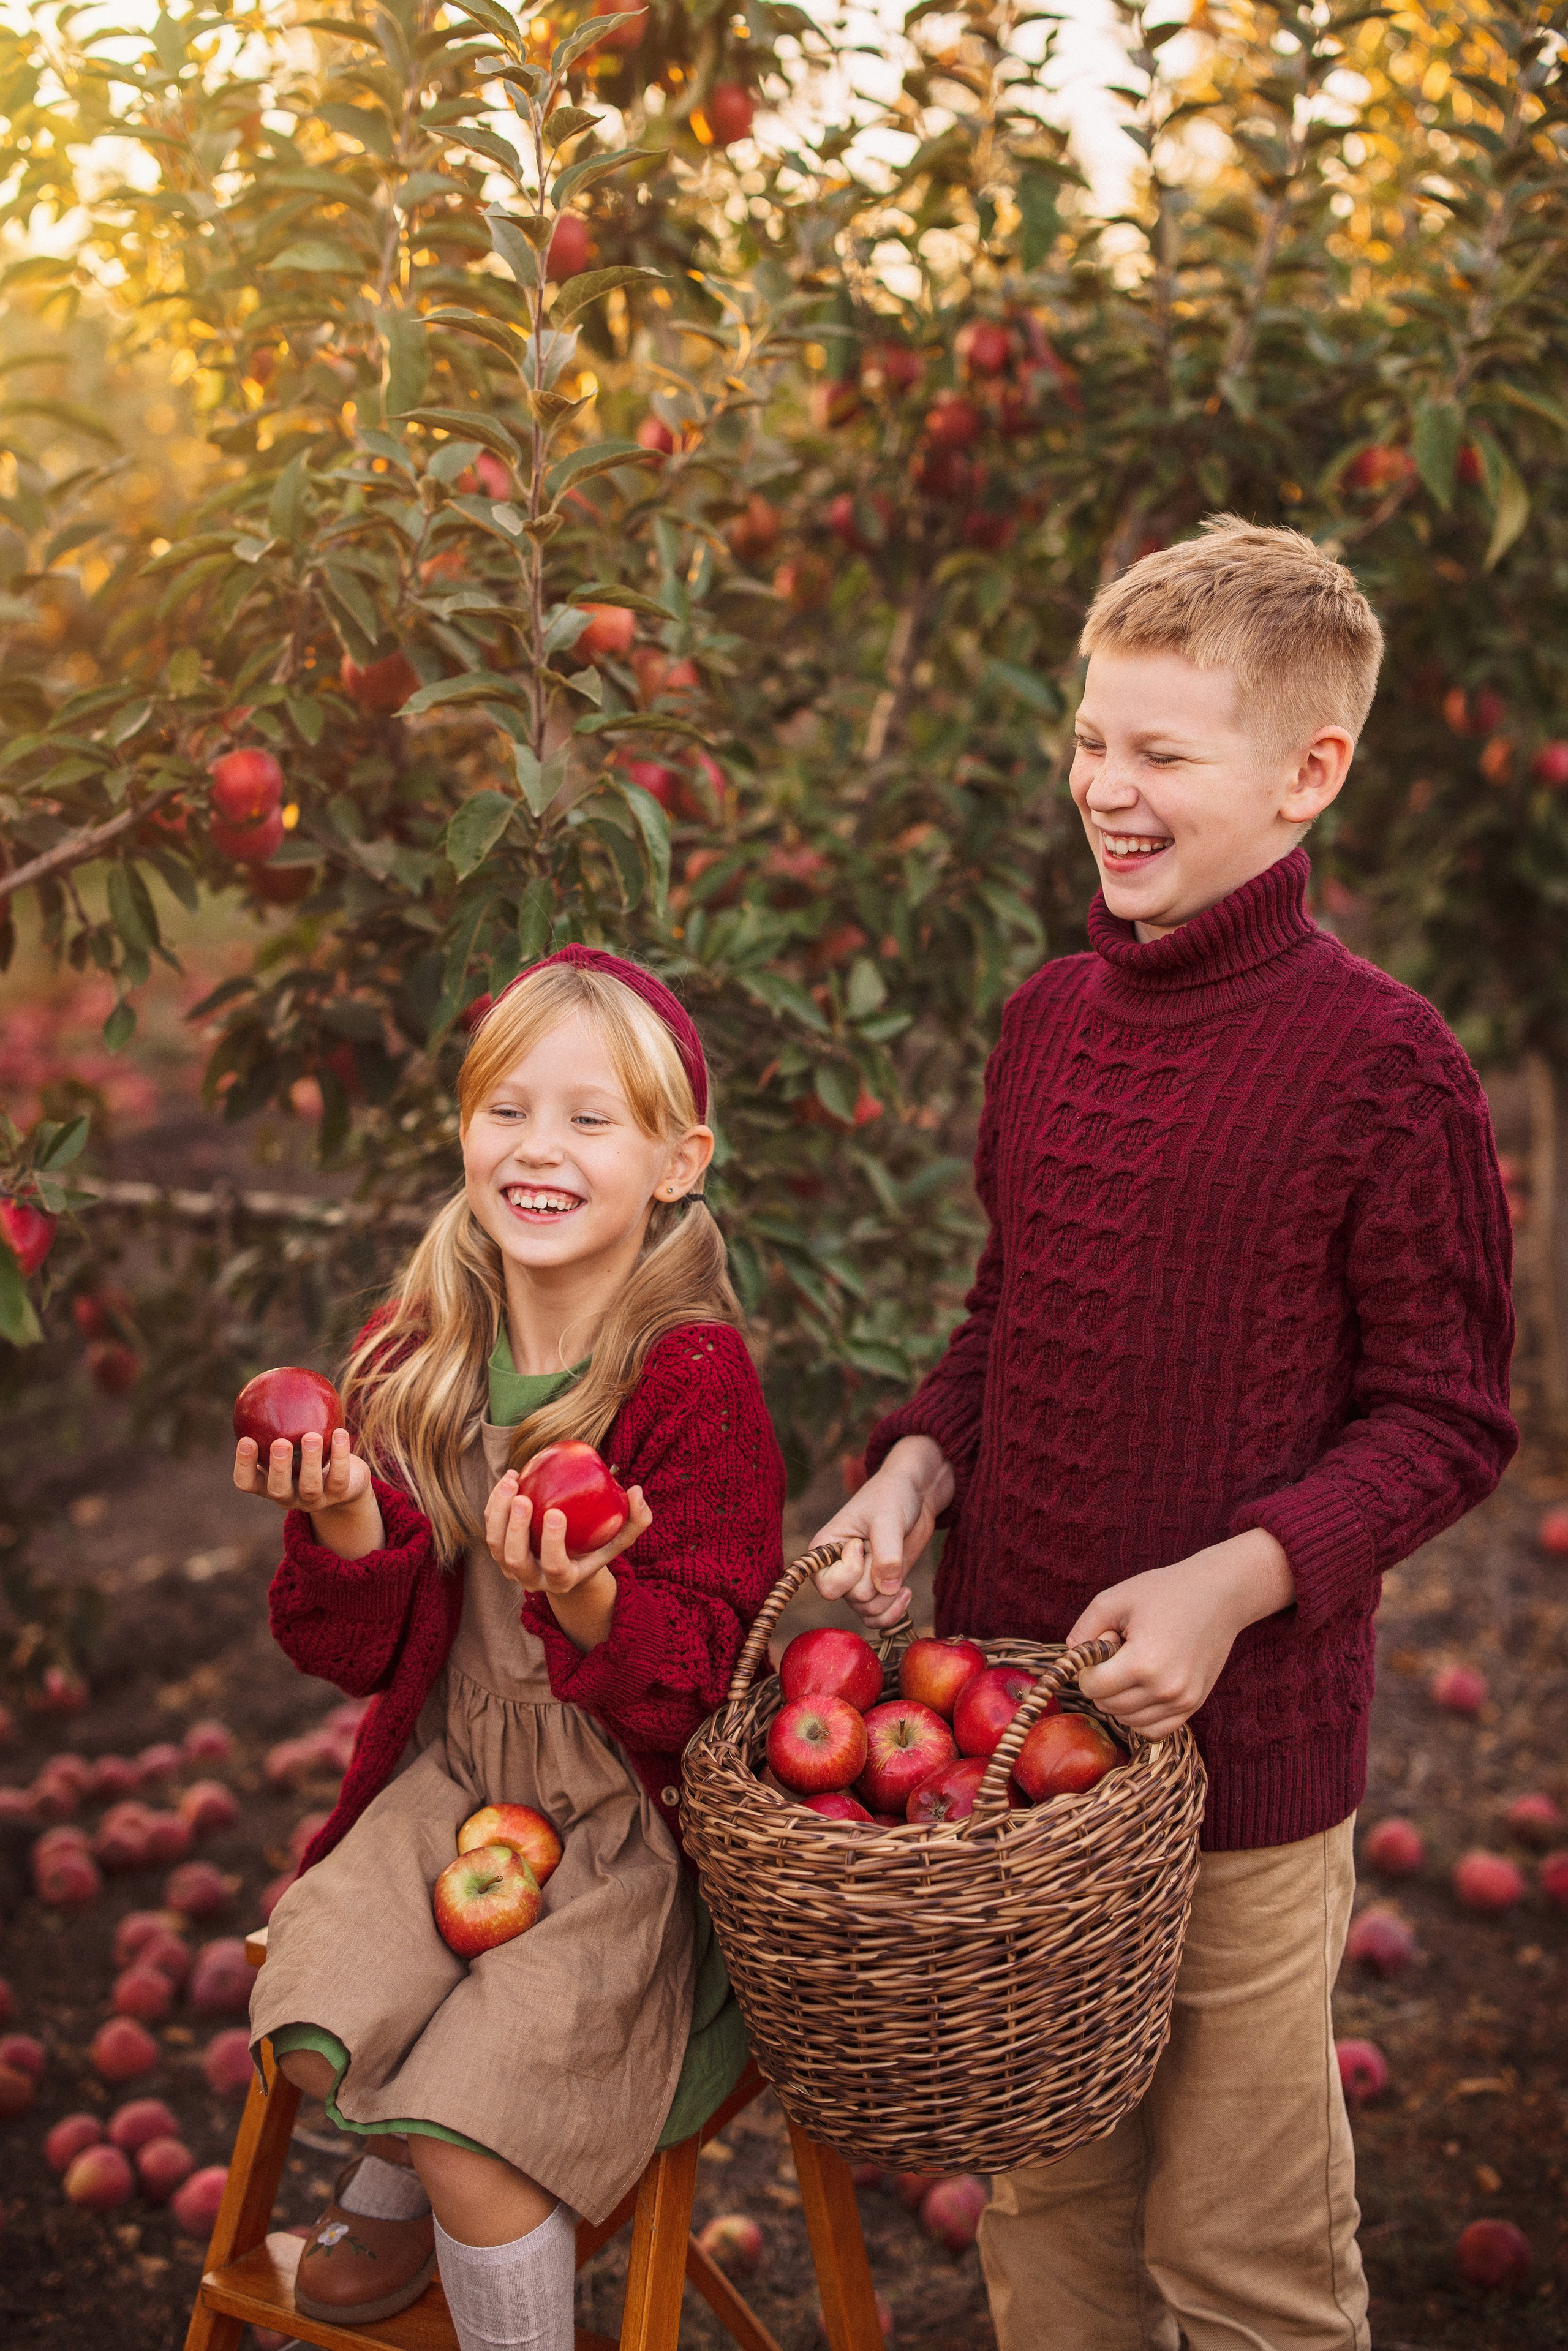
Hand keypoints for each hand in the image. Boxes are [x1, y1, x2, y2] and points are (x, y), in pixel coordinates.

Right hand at [233, 1426, 384, 1558]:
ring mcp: (318, 1500)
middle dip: (278, 1468)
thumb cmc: (311, 1455)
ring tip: (311, 1436)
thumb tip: (265, 1389)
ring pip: (312, 1487)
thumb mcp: (293, 1444)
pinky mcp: (343, 1493)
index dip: (243, 1466)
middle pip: (279, 1490)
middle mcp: (291, 1497)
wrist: (346, 1478)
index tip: (245, 1440)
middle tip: (280, 1443)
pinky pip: (342, 1478)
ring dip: (312, 1462)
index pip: (247, 1483)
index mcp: (271, 1485)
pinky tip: (341, 1433)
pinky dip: (342, 1455)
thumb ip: (280, 1425)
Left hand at [483, 1471, 651, 1649]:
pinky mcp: (499, 1552)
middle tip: (523, 1498)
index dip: (551, 1544)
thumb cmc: (598, 1545)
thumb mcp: (621, 1538)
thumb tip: (637, 1491)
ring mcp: (512, 1568)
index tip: (555, 1513)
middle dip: (515, 1529)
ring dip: (499, 1513)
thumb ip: (636, 1519)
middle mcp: (533, 1579)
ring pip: (495, 1546)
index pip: (554, 1567)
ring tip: (512, 1481)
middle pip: (515, 1561)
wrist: (570, 1562)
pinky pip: (491, 1527)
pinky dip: (495, 1503)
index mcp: (563, 1580)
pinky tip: (510, 1477)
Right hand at [808, 1437, 954, 1631]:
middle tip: (884, 1548)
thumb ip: (885, 1554)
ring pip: (869, 1611)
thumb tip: (887, 1589)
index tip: (860, 1543)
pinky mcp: (878, 1587)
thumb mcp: (887, 1518)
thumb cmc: (891, 1497)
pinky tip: (906, 1592)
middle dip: (878, 1579)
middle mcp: (836, 1570)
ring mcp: (859, 1581)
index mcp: (824, 1550)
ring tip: (899, 1570)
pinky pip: (879, 1617)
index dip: (851, 1571)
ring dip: (890, 1596)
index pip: (829, 1586)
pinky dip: (894, 1611)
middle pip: (855, 1599)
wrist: (914, 1495)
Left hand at [1068, 1529, 1294, 1739]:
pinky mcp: (1193, 1705)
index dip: (1088, 1666)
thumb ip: (1083, 1630)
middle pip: (1107, 1706)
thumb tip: (1070, 1660)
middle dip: (1103, 1680)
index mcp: (1143, 1663)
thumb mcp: (1114, 1599)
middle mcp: (1165, 1690)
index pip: (1091, 1687)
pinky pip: (1153, 1729)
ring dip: (1120, 1698)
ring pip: (1127, 1721)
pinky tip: (1143, 1686)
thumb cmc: (1164, 1592)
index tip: (1106, 1641)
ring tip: (1137, 1663)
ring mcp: (1183, 1701)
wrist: (1219, 1595)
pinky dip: (1139, 1715)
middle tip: (1123, 1648)